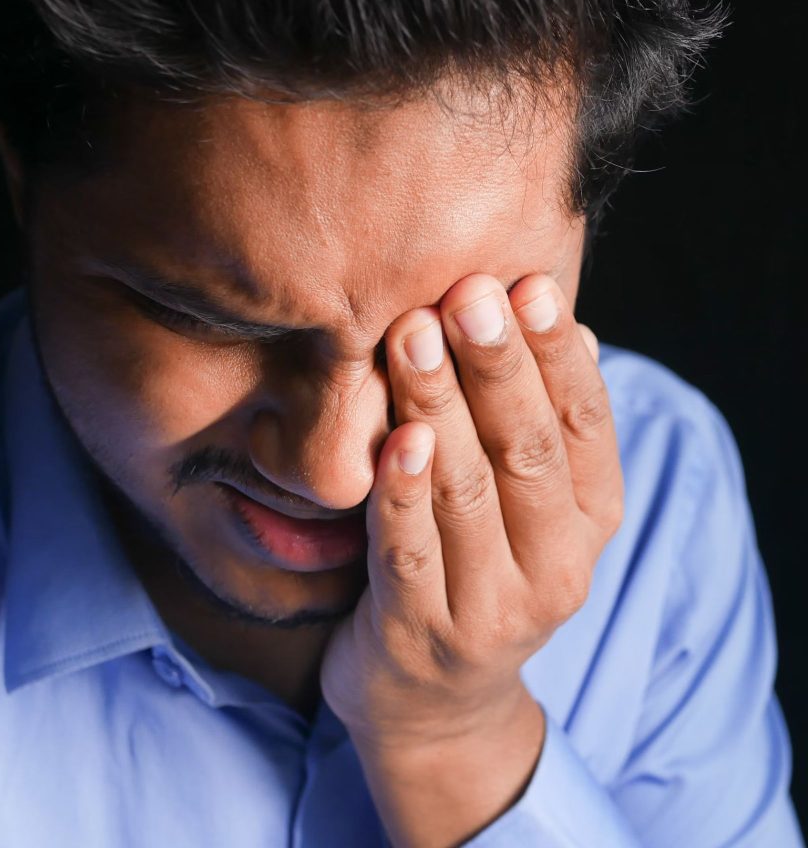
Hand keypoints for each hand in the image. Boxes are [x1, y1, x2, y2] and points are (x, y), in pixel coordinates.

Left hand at [320, 272, 622, 846]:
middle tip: (467, 293)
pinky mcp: (422, 634)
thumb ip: (542, 426)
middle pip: (529, 452)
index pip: (585, 427)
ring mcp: (491, 608)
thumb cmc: (478, 567)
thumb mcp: (528, 506)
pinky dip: (403, 494)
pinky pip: (410, 553)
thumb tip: (571, 328)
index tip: (528, 285)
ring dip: (441, 406)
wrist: (435, 702)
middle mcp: (557, 568)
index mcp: (590, 522)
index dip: (557, 356)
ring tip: (415, 334)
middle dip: (499, 367)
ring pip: (468, 492)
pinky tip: (396, 438)